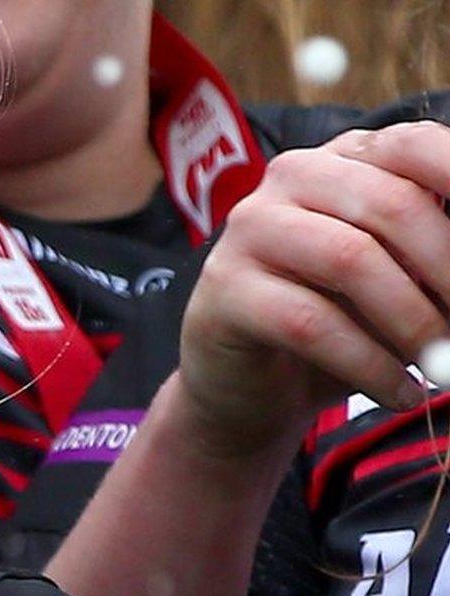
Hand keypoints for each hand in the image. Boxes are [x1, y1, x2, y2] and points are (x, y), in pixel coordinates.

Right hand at [176, 120, 449, 460]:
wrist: (249, 385)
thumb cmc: (336, 321)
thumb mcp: (402, 277)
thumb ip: (436, 253)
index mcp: (346, 159)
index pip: (416, 146)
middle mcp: (294, 176)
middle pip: (393, 204)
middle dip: (449, 275)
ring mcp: (251, 228)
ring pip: (351, 260)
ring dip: (414, 324)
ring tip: (444, 368)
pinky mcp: (224, 288)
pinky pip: (310, 323)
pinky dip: (370, 366)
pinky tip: (400, 392)